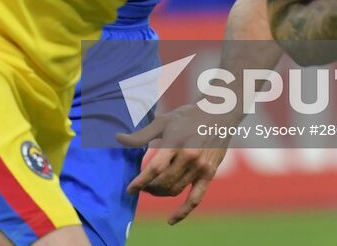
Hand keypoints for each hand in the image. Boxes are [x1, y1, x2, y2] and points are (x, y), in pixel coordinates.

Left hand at [116, 104, 230, 224]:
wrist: (218, 115)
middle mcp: (189, 157)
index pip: (155, 168)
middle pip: (164, 182)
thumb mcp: (163, 122)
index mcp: (176, 143)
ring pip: (175, 190)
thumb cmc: (187, 116)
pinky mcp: (208, 175)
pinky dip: (183, 212)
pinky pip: (195, 199)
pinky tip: (171, 220)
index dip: (140, 181)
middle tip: (142, 186)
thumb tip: (117, 138)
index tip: (130, 189)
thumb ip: (141, 135)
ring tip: (152, 190)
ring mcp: (200, 167)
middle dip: (148, 188)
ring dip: (160, 194)